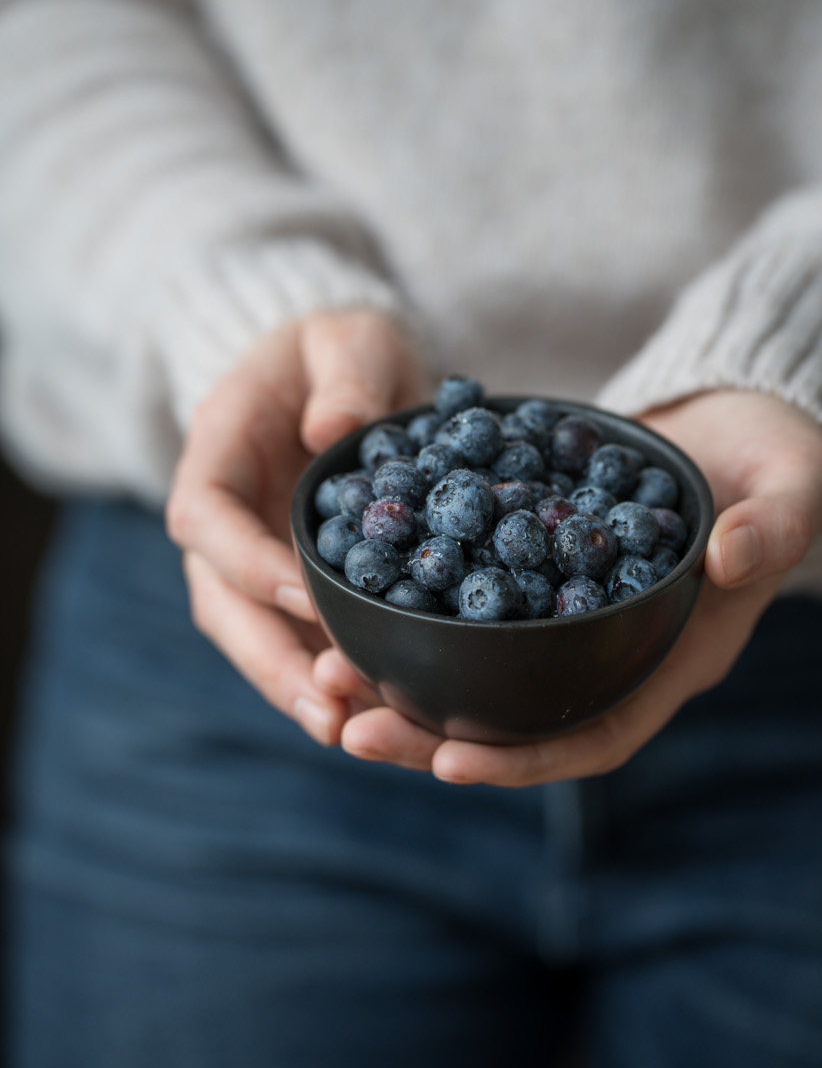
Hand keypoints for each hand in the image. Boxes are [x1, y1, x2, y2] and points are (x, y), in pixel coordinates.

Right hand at [166, 309, 424, 743]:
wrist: (343, 369)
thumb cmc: (342, 345)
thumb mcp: (352, 337)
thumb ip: (347, 375)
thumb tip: (331, 430)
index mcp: (219, 447)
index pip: (205, 514)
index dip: (244, 559)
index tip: (304, 592)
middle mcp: (223, 511)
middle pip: (220, 598)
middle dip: (267, 656)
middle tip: (327, 708)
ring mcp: (251, 550)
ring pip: (251, 630)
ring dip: (292, 682)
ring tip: (346, 730)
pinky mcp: (289, 578)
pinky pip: (296, 632)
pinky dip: (324, 670)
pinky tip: (369, 709)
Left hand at [330, 390, 821, 784]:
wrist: (739, 419)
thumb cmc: (779, 458)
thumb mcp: (793, 482)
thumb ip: (773, 525)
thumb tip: (731, 558)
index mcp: (670, 654)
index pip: (596, 733)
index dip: (527, 758)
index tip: (450, 763)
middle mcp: (608, 648)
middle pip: (515, 716)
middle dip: (430, 735)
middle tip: (348, 728)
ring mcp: (566, 610)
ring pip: (476, 667)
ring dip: (403, 678)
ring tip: (323, 669)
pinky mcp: (533, 565)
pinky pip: (465, 598)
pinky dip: (410, 604)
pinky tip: (350, 594)